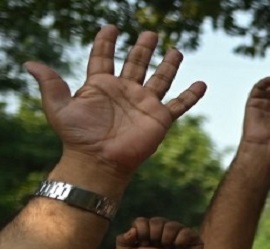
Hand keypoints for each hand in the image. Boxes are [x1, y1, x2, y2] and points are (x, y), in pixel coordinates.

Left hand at [25, 26, 205, 179]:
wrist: (98, 161)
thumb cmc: (77, 137)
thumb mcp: (58, 107)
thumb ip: (50, 84)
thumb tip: (29, 62)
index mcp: (101, 85)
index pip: (104, 57)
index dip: (106, 42)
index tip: (111, 27)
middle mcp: (125, 91)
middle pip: (136, 63)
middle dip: (143, 48)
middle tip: (150, 33)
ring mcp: (144, 104)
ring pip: (160, 79)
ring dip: (168, 65)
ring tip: (176, 50)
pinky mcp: (160, 119)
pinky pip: (180, 104)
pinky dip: (192, 95)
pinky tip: (201, 84)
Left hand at [116, 217, 202, 248]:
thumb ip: (121, 241)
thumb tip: (132, 230)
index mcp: (148, 229)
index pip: (141, 221)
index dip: (141, 233)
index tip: (145, 245)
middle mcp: (163, 227)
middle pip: (156, 221)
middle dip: (154, 237)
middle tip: (158, 248)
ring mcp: (178, 231)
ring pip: (171, 226)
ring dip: (167, 241)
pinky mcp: (192, 237)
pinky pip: (185, 231)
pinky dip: (180, 242)